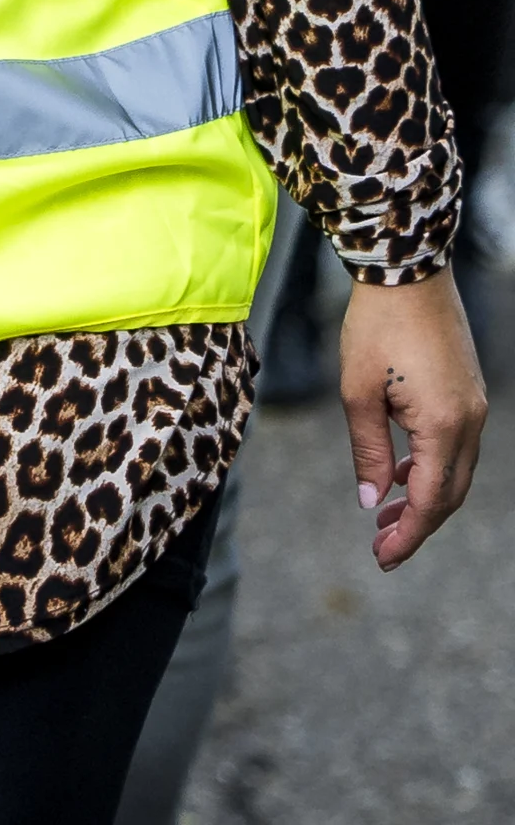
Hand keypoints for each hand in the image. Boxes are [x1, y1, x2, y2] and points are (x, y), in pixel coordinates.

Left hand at [339, 270, 486, 569]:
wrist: (408, 274)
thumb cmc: (375, 328)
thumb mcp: (357, 393)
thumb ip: (368, 451)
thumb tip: (372, 502)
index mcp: (446, 426)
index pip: (432, 500)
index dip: (409, 534)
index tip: (383, 558)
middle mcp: (471, 422)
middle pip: (451, 494)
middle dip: (418, 524)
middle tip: (382, 547)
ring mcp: (475, 407)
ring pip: (456, 471)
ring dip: (424, 497)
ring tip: (385, 516)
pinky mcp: (468, 394)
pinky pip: (456, 446)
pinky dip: (431, 468)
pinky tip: (401, 475)